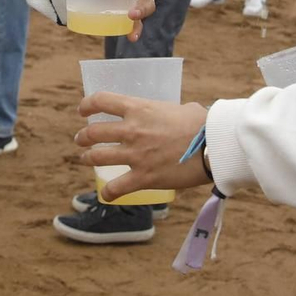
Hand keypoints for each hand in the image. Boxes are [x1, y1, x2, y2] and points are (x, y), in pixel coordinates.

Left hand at [74, 96, 212, 200]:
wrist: (214, 145)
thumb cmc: (203, 123)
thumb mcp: (180, 108)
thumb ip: (166, 112)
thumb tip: (171, 116)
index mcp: (139, 108)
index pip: (101, 101)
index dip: (87, 105)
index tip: (83, 110)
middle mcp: (131, 130)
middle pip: (93, 132)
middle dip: (83, 136)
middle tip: (82, 140)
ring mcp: (135, 155)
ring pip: (97, 157)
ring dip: (88, 158)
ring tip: (86, 159)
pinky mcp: (143, 177)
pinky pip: (116, 188)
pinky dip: (107, 192)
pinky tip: (106, 194)